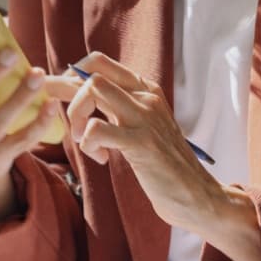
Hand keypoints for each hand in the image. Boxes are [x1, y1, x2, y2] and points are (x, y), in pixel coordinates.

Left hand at [51, 51, 229, 236]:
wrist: (197, 197)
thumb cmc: (164, 167)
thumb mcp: (141, 128)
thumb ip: (117, 110)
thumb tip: (79, 96)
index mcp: (145, 90)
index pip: (99, 62)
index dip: (71, 75)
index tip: (64, 98)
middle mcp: (145, 96)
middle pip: (92, 71)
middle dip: (63, 90)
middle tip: (62, 117)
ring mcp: (145, 117)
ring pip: (93, 89)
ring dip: (76, 115)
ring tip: (82, 140)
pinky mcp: (141, 142)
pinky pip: (96, 128)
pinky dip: (88, 144)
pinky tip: (103, 159)